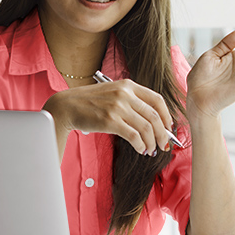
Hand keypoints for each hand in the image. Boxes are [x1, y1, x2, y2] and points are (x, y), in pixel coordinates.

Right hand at [43, 80, 175, 155]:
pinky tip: (140, 149)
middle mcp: (125, 94)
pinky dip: (141, 145)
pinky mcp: (110, 120)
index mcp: (128, 85)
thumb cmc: (90, 103)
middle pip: (154, 116)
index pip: (157, 99)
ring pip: (146, 128)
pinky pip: (134, 136)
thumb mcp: (113, 92)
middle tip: (163, 145)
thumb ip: (131, 101)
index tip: (168, 127)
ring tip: (150, 150)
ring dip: (152, 142)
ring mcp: (117, 106)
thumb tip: (152, 120)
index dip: (166, 115)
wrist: (66, 106)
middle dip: (163, 133)